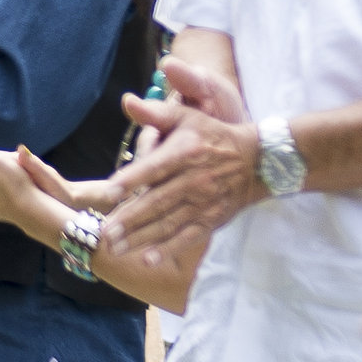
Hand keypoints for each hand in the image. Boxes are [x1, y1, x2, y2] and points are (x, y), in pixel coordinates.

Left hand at [103, 59, 263, 263]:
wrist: (257, 160)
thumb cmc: (212, 135)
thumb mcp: (187, 117)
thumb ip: (156, 112)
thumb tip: (128, 101)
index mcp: (184, 153)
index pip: (154, 168)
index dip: (131, 180)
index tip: (108, 193)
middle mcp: (193, 180)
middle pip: (157, 201)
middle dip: (130, 218)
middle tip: (104, 232)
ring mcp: (203, 203)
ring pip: (168, 223)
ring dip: (141, 237)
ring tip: (115, 247)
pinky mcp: (212, 220)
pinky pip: (189, 237)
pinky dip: (169, 249)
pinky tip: (148, 259)